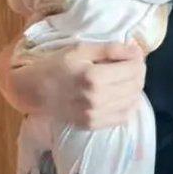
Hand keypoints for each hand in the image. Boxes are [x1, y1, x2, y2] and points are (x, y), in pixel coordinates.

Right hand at [0, 39, 145, 128]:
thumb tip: (136, 50)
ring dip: (135, 88)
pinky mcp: (92, 124)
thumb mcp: (80, 49)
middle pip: (135, 85)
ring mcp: (95, 115)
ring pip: (132, 101)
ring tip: (126, 77)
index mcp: (94, 77)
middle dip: (139, 72)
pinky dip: (128, 105)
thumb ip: (111, 49)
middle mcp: (97, 99)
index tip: (134, 53)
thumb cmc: (56, 65)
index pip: (133, 69)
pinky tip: (121, 95)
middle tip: (131, 63)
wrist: (34, 90)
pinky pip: (123, 117)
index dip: (138, 59)